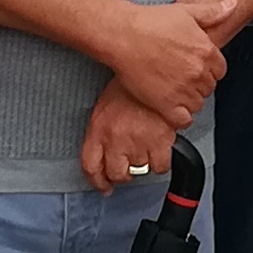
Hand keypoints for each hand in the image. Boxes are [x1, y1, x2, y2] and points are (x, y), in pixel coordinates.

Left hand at [78, 78, 179, 192]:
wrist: (150, 66)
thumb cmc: (130, 80)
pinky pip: (160, 166)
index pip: (91, 166)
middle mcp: (115, 140)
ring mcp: (137, 143)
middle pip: (116, 173)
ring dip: (142, 165)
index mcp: (98, 128)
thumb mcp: (107, 100)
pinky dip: (160, 162)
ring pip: (139, 171)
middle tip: (128, 167)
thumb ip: (104, 125)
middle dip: (122, 174)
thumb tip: (105, 143)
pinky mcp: (159, 142)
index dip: (97, 181)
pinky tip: (160, 151)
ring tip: (146, 151)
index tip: (103, 186)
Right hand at [99, 2, 226, 127]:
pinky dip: (180, 116)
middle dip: (198, 83)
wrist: (123, 35)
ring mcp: (183, 90)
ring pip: (197, 103)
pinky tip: (172, 107)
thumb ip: (213, 12)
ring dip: (189, 99)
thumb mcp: (186, 11)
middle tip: (181, 76)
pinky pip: (183, 119)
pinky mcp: (166, 104)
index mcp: (206, 51)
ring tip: (174, 90)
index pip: (220, 70)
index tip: (195, 66)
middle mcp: (198, 72)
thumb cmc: (151, 22)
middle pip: (209, 87)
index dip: (208, 69)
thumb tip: (233, 3)